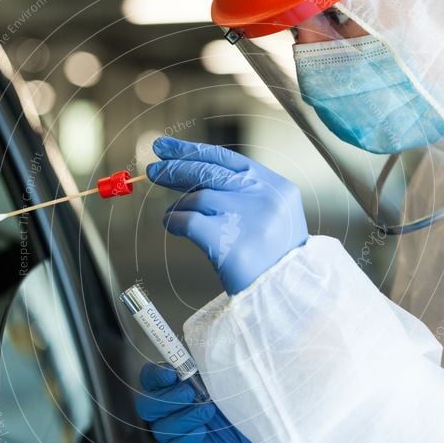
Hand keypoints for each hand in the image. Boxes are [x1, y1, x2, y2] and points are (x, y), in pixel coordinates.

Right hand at [135, 362, 264, 442]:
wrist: (271, 421)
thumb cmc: (250, 391)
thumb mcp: (234, 367)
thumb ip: (212, 353)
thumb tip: (204, 333)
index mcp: (178, 384)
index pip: (150, 378)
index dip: (155, 376)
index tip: (172, 373)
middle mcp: (173, 409)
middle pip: (146, 406)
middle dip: (165, 399)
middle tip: (190, 393)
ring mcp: (179, 434)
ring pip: (159, 430)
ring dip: (181, 419)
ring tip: (208, 411)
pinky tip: (201, 433)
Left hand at [148, 137, 308, 294]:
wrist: (289, 294)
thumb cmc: (275, 258)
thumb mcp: (273, 215)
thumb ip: (243, 192)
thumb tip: (192, 174)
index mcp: (276, 186)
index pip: (226, 158)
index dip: (191, 150)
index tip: (166, 148)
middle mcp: (263, 197)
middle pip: (208, 171)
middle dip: (176, 169)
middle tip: (154, 171)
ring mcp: (247, 219)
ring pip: (198, 197)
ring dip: (178, 204)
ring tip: (173, 214)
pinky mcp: (229, 244)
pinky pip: (188, 220)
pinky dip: (174, 220)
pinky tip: (172, 224)